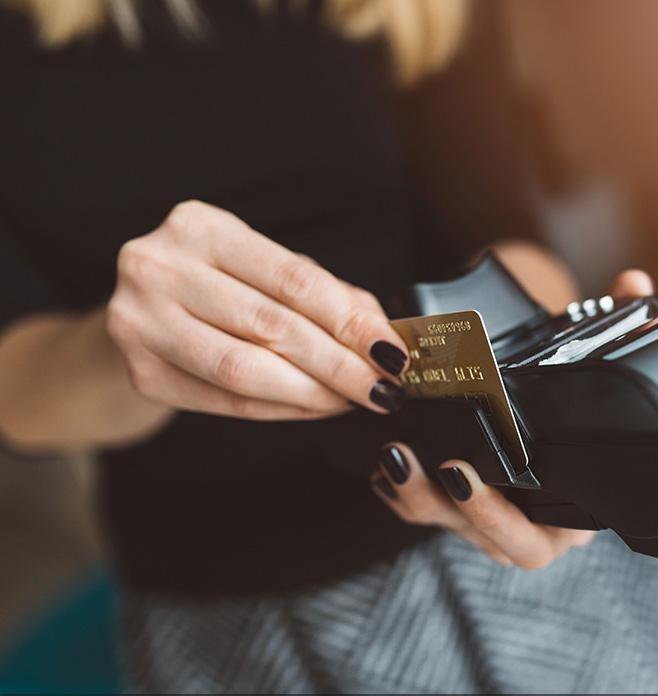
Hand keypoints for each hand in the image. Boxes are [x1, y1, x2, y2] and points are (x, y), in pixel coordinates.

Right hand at [106, 200, 409, 419]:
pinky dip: (280, 409)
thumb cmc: (217, 287)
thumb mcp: (266, 271)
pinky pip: (227, 400)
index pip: (293, 279)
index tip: (392, 351)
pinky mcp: (142, 372)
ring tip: (353, 400)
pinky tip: (314, 409)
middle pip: (272, 325)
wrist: (138, 317)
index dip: (350, 320)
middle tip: (383, 388)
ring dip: (312, 392)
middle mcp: (160, 266)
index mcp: (201, 226)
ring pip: (246, 369)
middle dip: (340, 363)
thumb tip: (384, 335)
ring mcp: (141, 321)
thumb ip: (327, 294)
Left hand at [371, 269, 653, 568]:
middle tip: (438, 467)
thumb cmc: (572, 405)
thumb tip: (633, 282)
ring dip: (417, 497)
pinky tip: (381, 466)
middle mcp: (534, 528)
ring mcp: (492, 525)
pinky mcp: (457, 511)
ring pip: (450, 530)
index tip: (467, 478)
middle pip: (492, 543)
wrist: (550, 417)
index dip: (503, 521)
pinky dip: (399, 493)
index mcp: (574, 514)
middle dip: (458, 511)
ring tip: (394, 455)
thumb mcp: (591, 363)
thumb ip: (615, 322)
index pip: (541, 540)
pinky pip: (424, 514)